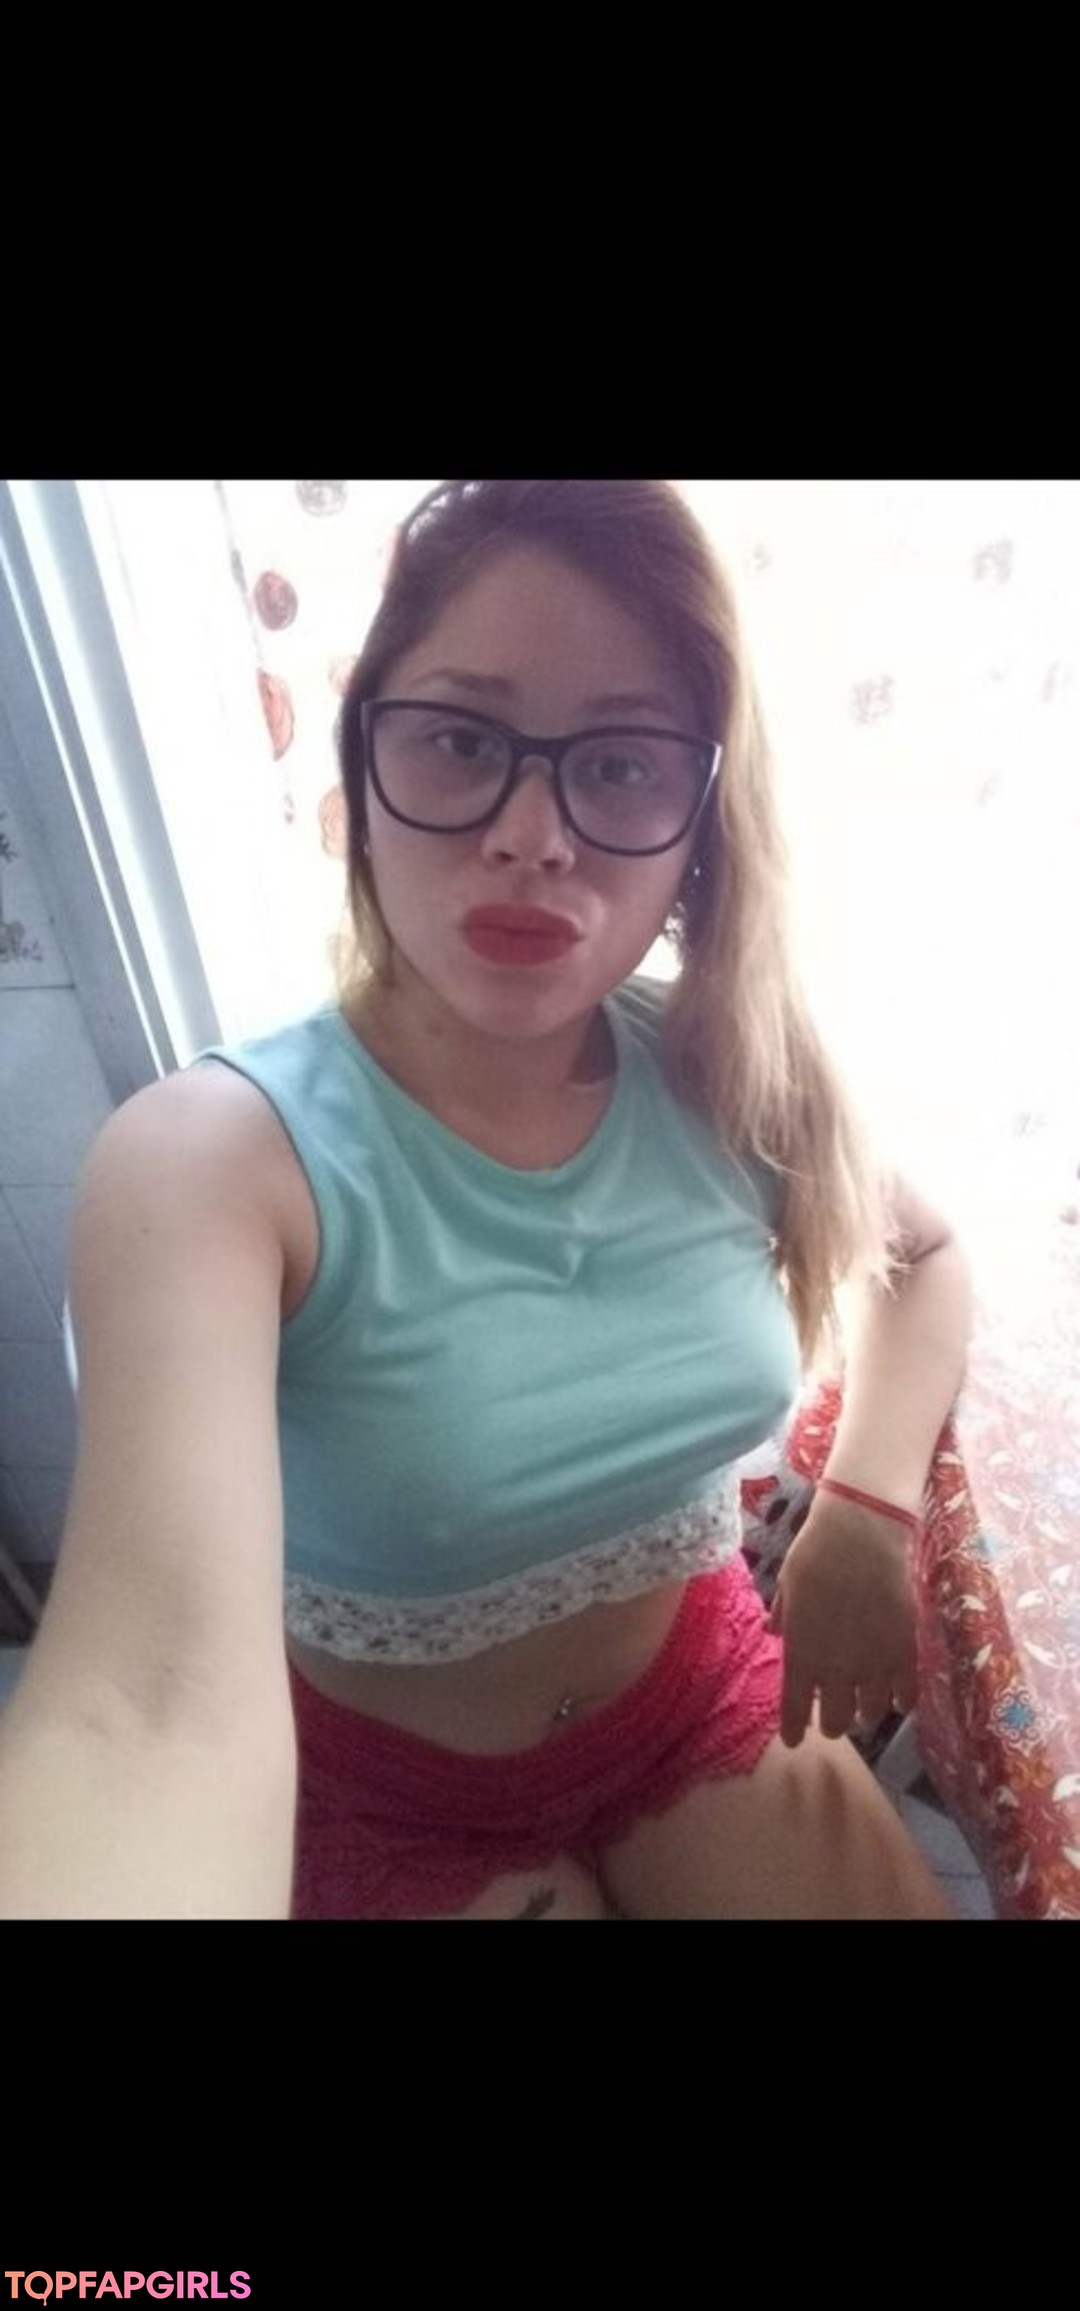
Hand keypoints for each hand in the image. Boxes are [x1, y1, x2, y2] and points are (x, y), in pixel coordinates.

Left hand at [766, 1492, 917, 1747]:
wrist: (862, 1534)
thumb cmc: (816, 1554)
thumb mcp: (788, 1583)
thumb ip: (784, 1614)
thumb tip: (776, 1632)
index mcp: (801, 1653)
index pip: (793, 1710)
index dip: (794, 1730)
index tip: (795, 1740)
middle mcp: (835, 1669)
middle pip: (835, 1720)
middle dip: (831, 1724)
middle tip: (832, 1719)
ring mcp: (873, 1664)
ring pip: (870, 1714)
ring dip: (865, 1714)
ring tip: (864, 1708)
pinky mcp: (904, 1652)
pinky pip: (906, 1694)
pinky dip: (900, 1702)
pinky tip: (896, 1699)